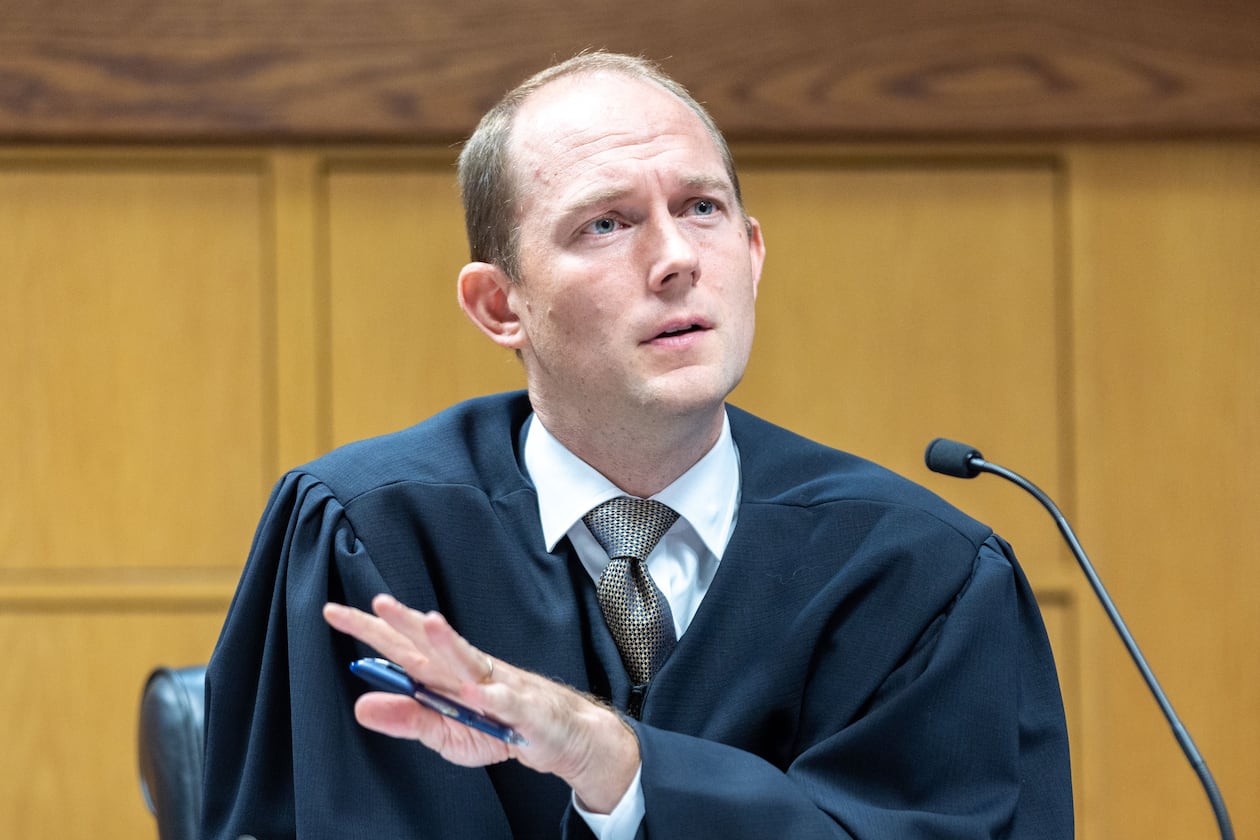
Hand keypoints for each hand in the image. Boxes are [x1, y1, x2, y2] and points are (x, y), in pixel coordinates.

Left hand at [323, 594, 639, 812]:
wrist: (557, 732)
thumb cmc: (499, 725)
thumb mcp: (444, 733)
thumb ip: (405, 718)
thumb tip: (361, 705)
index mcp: (441, 676)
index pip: (398, 648)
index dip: (368, 630)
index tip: (333, 612)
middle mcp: (465, 671)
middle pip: (430, 644)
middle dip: (405, 622)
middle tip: (378, 603)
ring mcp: (495, 685)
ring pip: (469, 661)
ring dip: (450, 642)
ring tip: (430, 625)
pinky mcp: (522, 708)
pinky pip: (506, 703)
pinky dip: (493, 699)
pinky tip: (478, 695)